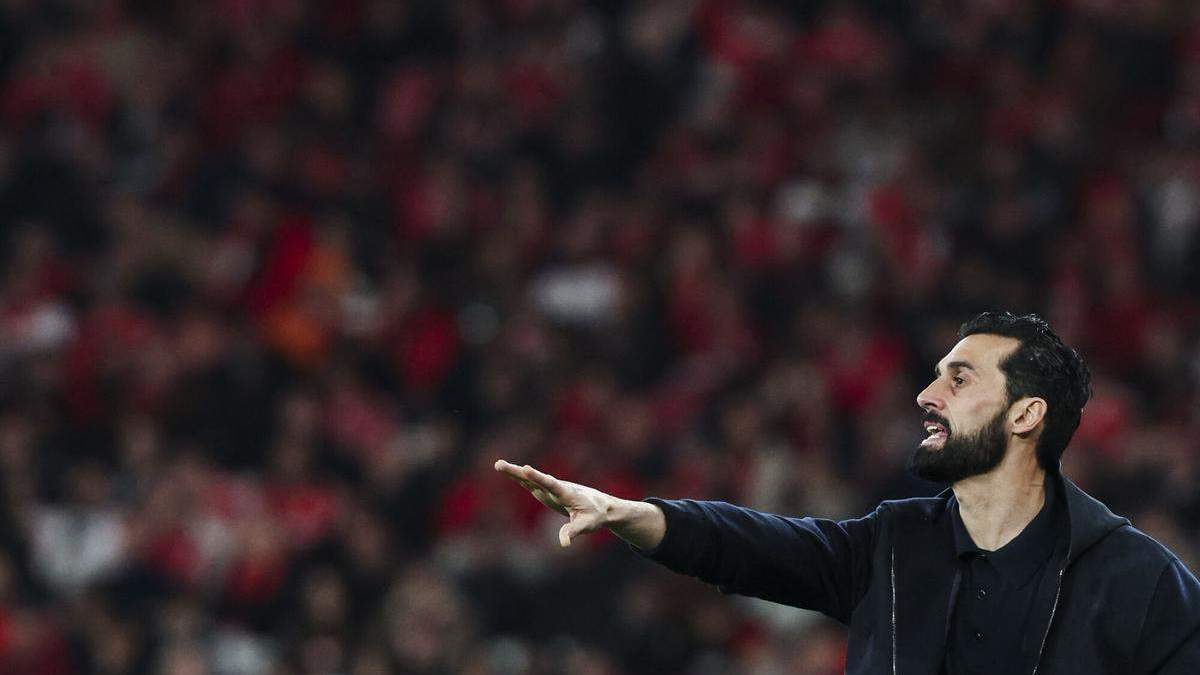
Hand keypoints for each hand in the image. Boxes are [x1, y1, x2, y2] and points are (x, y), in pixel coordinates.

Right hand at [494, 459, 612, 547]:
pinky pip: (531, 484)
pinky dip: (520, 478)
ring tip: (498, 464)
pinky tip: (509, 473)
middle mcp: (556, 488)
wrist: (602, 506)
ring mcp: (551, 489)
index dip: (537, 477)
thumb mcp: (587, 525)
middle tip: (499, 464)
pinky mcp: (548, 492)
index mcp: (566, 493)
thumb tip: (563, 543)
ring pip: (530, 479)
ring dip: (514, 472)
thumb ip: (573, 532)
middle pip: (535, 478)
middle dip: (517, 472)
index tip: (524, 468)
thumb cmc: (595, 515)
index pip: (550, 484)